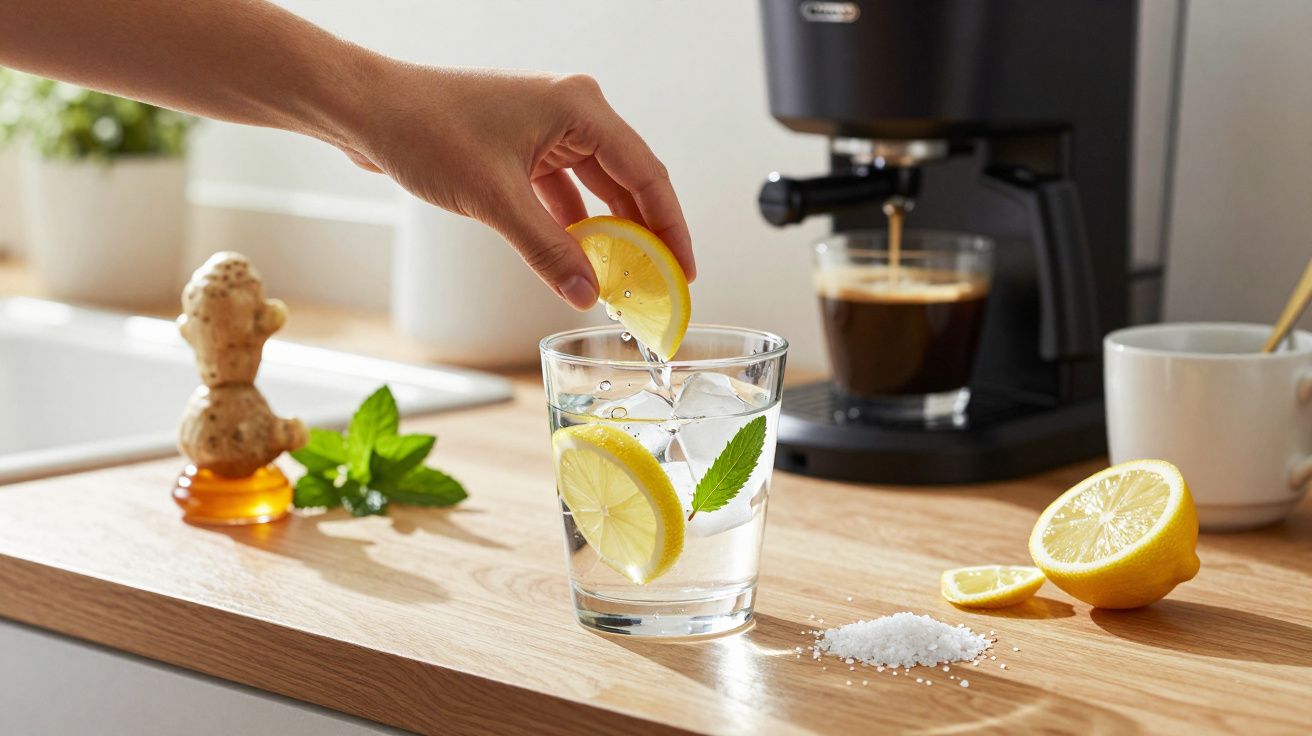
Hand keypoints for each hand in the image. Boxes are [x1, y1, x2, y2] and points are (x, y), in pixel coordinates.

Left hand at [338, 62, 694, 309]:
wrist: (368, 110)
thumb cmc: (425, 129)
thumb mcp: (495, 200)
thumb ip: (547, 250)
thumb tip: (587, 293)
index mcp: (579, 108)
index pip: (646, 173)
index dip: (671, 226)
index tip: (684, 270)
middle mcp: (571, 111)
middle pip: (628, 180)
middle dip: (645, 233)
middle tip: (661, 282)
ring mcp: (546, 127)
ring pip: (595, 187)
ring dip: (608, 232)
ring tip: (624, 277)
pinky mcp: (522, 145)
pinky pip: (564, 189)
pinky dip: (573, 224)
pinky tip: (578, 257)